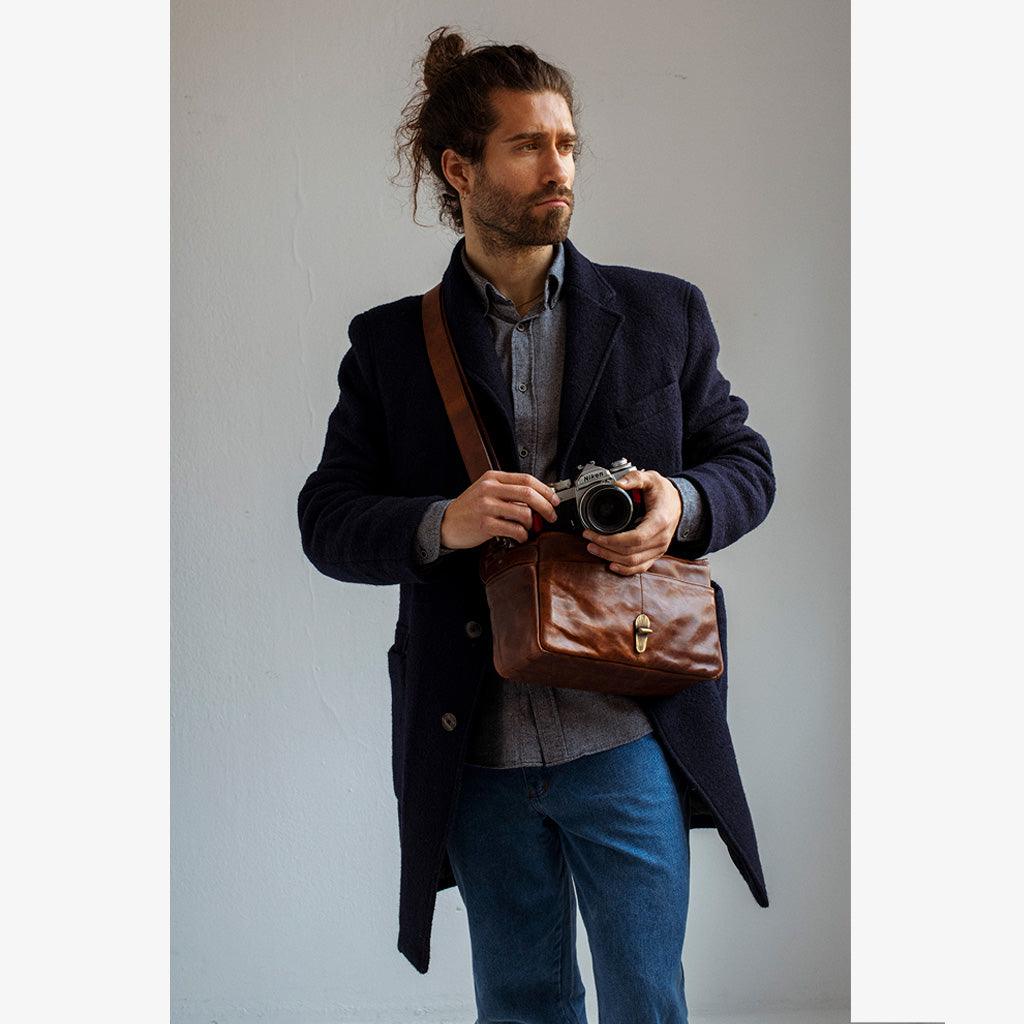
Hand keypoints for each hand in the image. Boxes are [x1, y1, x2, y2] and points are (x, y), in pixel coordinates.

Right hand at [440, 470, 559, 549]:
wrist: (446, 523)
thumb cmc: (470, 508)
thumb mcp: (487, 492)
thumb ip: (510, 492)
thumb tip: (540, 499)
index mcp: (493, 478)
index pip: (527, 479)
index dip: (545, 490)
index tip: (555, 500)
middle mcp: (489, 489)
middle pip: (528, 494)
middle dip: (546, 507)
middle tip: (551, 516)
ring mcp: (486, 506)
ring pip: (523, 512)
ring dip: (532, 524)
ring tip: (528, 528)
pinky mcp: (484, 524)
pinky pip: (513, 529)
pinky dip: (522, 535)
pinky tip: (519, 537)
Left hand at [581, 469, 681, 574]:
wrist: (679, 503)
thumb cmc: (664, 492)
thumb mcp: (651, 479)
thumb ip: (635, 478)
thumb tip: (617, 483)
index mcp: (659, 521)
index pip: (635, 538)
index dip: (611, 539)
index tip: (594, 533)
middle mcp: (661, 539)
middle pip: (630, 552)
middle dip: (605, 548)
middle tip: (588, 539)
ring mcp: (659, 548)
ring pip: (632, 562)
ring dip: (610, 558)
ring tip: (594, 548)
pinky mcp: (656, 554)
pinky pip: (640, 567)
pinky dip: (625, 570)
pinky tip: (611, 565)